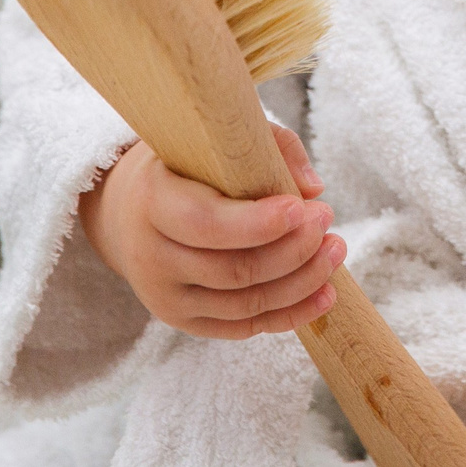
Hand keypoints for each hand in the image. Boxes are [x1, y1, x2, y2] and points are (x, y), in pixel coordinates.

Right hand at [76, 124, 342, 339]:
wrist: (129, 211)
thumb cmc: (188, 166)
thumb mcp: (217, 139)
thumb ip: (271, 147)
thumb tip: (313, 186)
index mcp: (152, 202)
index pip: (206, 224)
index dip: (257, 223)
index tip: (302, 207)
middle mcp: (151, 257)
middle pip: (233, 269)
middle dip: (292, 249)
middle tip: (326, 219)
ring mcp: (165, 298)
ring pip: (245, 303)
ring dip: (301, 281)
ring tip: (335, 250)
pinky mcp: (184, 321)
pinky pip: (244, 326)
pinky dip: (291, 314)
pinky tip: (325, 295)